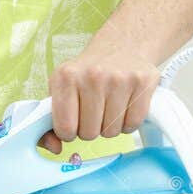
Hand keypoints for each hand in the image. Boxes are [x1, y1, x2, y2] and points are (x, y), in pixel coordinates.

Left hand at [38, 47, 161, 154]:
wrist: (122, 45)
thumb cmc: (87, 72)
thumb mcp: (61, 88)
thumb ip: (49, 121)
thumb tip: (54, 148)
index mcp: (66, 76)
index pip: (65, 128)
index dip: (69, 132)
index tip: (74, 121)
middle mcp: (92, 76)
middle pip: (89, 134)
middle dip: (90, 129)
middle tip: (94, 111)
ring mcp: (119, 78)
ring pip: (111, 132)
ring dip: (109, 126)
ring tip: (109, 106)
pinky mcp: (142, 82)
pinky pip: (132, 124)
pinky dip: (128, 123)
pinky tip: (124, 105)